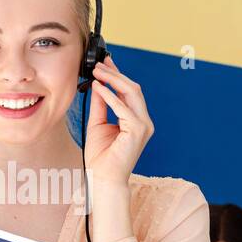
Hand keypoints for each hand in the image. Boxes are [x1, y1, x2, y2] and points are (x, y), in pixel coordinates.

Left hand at [83, 54, 152, 185]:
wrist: (103, 178)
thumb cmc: (101, 157)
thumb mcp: (98, 124)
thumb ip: (101, 105)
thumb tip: (98, 85)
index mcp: (137, 120)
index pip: (130, 92)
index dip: (118, 75)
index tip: (105, 63)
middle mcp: (144, 121)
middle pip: (133, 89)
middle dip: (115, 73)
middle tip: (98, 64)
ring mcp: (143, 125)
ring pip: (132, 93)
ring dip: (113, 79)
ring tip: (97, 72)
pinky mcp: (137, 130)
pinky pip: (122, 107)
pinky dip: (109, 95)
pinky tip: (97, 87)